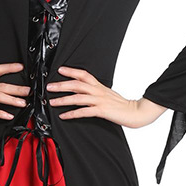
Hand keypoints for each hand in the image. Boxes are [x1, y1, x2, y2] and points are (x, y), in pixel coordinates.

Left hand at [47, 67, 168, 128]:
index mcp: (99, 86)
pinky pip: (84, 111)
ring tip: (52, 102)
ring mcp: (100, 101)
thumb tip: (82, 92)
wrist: (135, 112)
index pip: (84, 74)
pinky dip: (72, 114)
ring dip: (63, 99)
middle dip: (61, 85)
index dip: (71, 71)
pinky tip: (64, 116)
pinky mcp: (102, 111)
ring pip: (78, 97)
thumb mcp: (107, 94)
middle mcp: (98, 91)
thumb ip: (95, 92)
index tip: (60, 70)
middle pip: (77, 84)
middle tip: (49, 87)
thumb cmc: (121, 105)